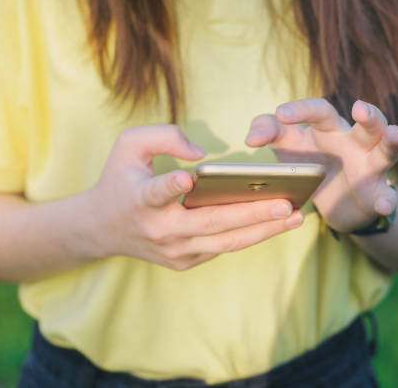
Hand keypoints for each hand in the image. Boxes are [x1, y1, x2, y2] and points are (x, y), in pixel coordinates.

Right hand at [87, 124, 303, 269]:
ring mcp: (174, 251)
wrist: (101, 228)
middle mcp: (159, 231)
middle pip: (211, 224)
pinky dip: (251, 235)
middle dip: (251, 214)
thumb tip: (203, 156)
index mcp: (140, 199)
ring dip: (264, 231)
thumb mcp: (128, 145)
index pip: (156, 193)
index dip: (171, 187)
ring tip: (296, 216)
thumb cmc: (120, 179)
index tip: (187, 179)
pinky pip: (223, 247)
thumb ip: (164, 136)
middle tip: (286, 204)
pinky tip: (278, 223)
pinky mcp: (185, 262)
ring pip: (226, 242)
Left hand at [245, 98, 397, 231]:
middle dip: (368, 114)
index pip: (319, 110)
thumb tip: (250, 138)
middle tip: (359, 108)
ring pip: (386, 151)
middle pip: (367, 124)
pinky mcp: (377, 194)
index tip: (281, 114)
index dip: (301, 110)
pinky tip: (383, 204)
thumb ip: (268, 131)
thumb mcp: (287, 145)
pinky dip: (387, 199)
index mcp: (329, 128)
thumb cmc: (309, 162)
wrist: (336, 202)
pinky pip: (387, 196)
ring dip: (391, 143)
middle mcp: (354, 142)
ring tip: (392, 134)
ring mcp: (370, 167)